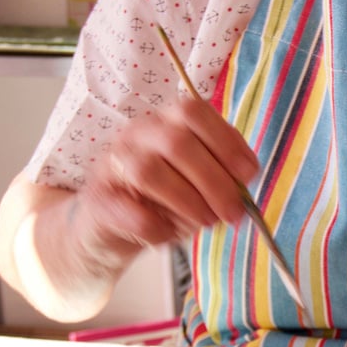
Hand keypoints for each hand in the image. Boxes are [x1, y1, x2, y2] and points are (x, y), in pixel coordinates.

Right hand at [78, 96, 259, 252]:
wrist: (109, 227)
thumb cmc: (163, 200)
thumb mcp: (198, 183)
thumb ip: (222, 177)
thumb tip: (243, 187)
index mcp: (167, 122)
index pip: (194, 112)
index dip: (226, 141)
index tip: (248, 174)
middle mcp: (138, 134)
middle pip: (177, 143)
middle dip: (214, 181)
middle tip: (232, 212)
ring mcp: (113, 163)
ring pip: (149, 172)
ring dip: (187, 202)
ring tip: (205, 222)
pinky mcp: (98, 199)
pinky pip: (129, 210)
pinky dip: (156, 227)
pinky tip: (167, 233)